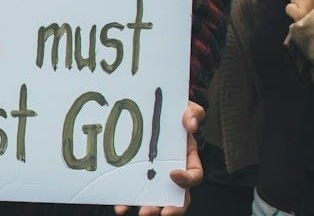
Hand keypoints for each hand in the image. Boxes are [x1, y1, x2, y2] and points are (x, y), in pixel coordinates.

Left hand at [113, 101, 203, 215]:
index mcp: (188, 159)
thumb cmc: (173, 112)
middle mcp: (174, 173)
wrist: (153, 109)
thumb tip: (190, 124)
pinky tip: (119, 206)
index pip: (194, 175)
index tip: (173, 175)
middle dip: (170, 208)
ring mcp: (156, 177)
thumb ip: (193, 113)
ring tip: (138, 212)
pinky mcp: (139, 177)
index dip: (187, 180)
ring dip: (149, 208)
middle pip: (178, 198)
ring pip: (157, 200)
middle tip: (158, 212)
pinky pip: (136, 193)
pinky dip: (128, 201)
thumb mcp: (186, 107)